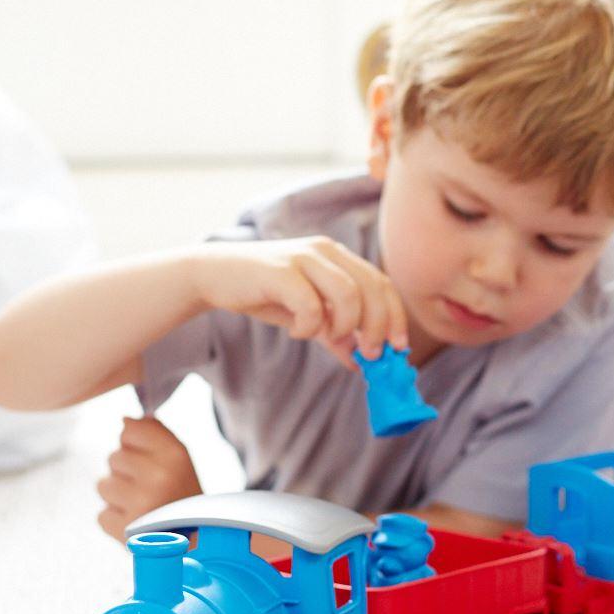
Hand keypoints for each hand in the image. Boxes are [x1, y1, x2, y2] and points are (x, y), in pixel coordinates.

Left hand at [96, 415, 198, 543]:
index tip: (151, 460)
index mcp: (176, 454)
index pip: (129, 430)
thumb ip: (153, 432)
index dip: (135, 445)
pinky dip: (115, 521)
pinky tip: (136, 524)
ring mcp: (142, 505)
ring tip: (141, 506)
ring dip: (117, 497)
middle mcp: (160, 477)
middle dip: (125, 472)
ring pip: (103, 486)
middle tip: (149, 488)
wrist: (198, 542)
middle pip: (113, 457)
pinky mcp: (126, 532)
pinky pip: (101, 515)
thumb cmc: (181, 494)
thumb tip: (124, 420)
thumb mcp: (179, 457)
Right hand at [190, 237, 408, 369]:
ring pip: (349, 294)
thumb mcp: (306, 315)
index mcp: (338, 256)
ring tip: (326, 337)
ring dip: (345, 326)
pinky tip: (296, 331)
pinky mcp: (281, 270)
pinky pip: (311, 305)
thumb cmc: (264, 293)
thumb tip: (361, 363)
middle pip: (372, 288)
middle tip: (369, 354)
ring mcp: (303, 257)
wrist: (214, 275)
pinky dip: (310, 326)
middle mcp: (326, 250)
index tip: (398, 348)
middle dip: (377, 327)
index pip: (382, 283)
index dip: (395, 316)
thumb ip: (334, 334)